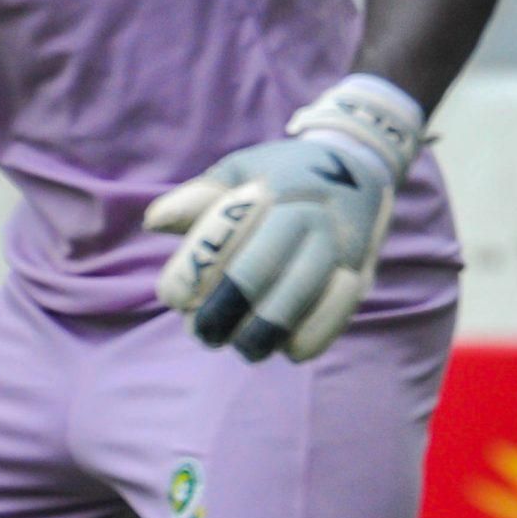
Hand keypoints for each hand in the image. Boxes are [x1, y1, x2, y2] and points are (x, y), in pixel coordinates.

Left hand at [146, 77, 421, 362]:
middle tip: (202, 333)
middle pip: (261, 268)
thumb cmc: (279, 176)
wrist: (358, 167)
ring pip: (302, 295)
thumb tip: (153, 222)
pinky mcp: (363, 271)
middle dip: (225, 308)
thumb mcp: (238, 172)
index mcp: (270, 188)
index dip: (195, 268)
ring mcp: (341, 244)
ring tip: (242, 347)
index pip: (226, 231)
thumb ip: (197, 199)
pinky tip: (288, 349)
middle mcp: (309, 215)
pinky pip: (342, 309)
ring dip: (267, 330)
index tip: (171, 297)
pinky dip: (315, 334)